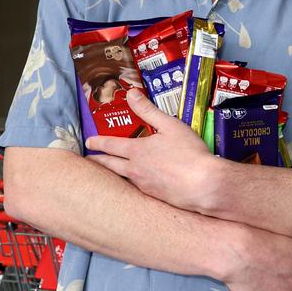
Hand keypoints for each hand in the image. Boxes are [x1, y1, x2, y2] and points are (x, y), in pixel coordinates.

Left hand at [86, 90, 222, 213]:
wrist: (203, 185)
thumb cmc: (189, 154)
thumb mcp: (170, 126)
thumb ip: (149, 110)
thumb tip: (132, 93)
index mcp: (137, 151)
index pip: (110, 145)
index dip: (97, 142)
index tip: (88, 142)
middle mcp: (135, 170)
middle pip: (109, 165)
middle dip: (97, 160)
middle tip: (89, 158)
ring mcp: (143, 185)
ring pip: (121, 178)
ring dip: (112, 172)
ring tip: (109, 170)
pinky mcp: (153, 197)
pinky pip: (136, 188)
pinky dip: (131, 182)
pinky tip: (137, 181)